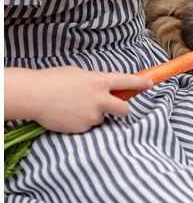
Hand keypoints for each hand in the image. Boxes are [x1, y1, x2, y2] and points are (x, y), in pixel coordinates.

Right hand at [5, 66, 151, 132]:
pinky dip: (81, 123)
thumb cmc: (53, 81)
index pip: (127, 82)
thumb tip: (113, 81)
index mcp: (99, 81)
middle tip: (115, 109)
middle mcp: (100, 99)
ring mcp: (92, 114)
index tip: (151, 83)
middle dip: (121, 110)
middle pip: (124, 109)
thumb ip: (97, 79)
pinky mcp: (82, 127)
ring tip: (74, 108)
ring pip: (101, 119)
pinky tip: (67, 115)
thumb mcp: (79, 74)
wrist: (32, 95)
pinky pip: (87, 127)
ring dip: (94, 115)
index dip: (140, 84)